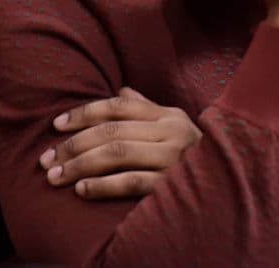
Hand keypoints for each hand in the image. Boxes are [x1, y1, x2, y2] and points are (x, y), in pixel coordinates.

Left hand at [39, 87, 201, 198]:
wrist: (232, 184)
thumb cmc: (195, 156)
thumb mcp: (175, 127)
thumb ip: (147, 109)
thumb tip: (122, 89)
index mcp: (168, 115)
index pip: (119, 106)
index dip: (84, 113)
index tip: (56, 125)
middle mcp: (171, 132)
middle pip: (112, 130)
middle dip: (73, 144)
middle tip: (46, 159)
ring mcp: (173, 158)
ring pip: (117, 153)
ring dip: (80, 164)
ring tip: (55, 176)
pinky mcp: (171, 185)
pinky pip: (131, 182)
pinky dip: (103, 185)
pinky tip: (82, 190)